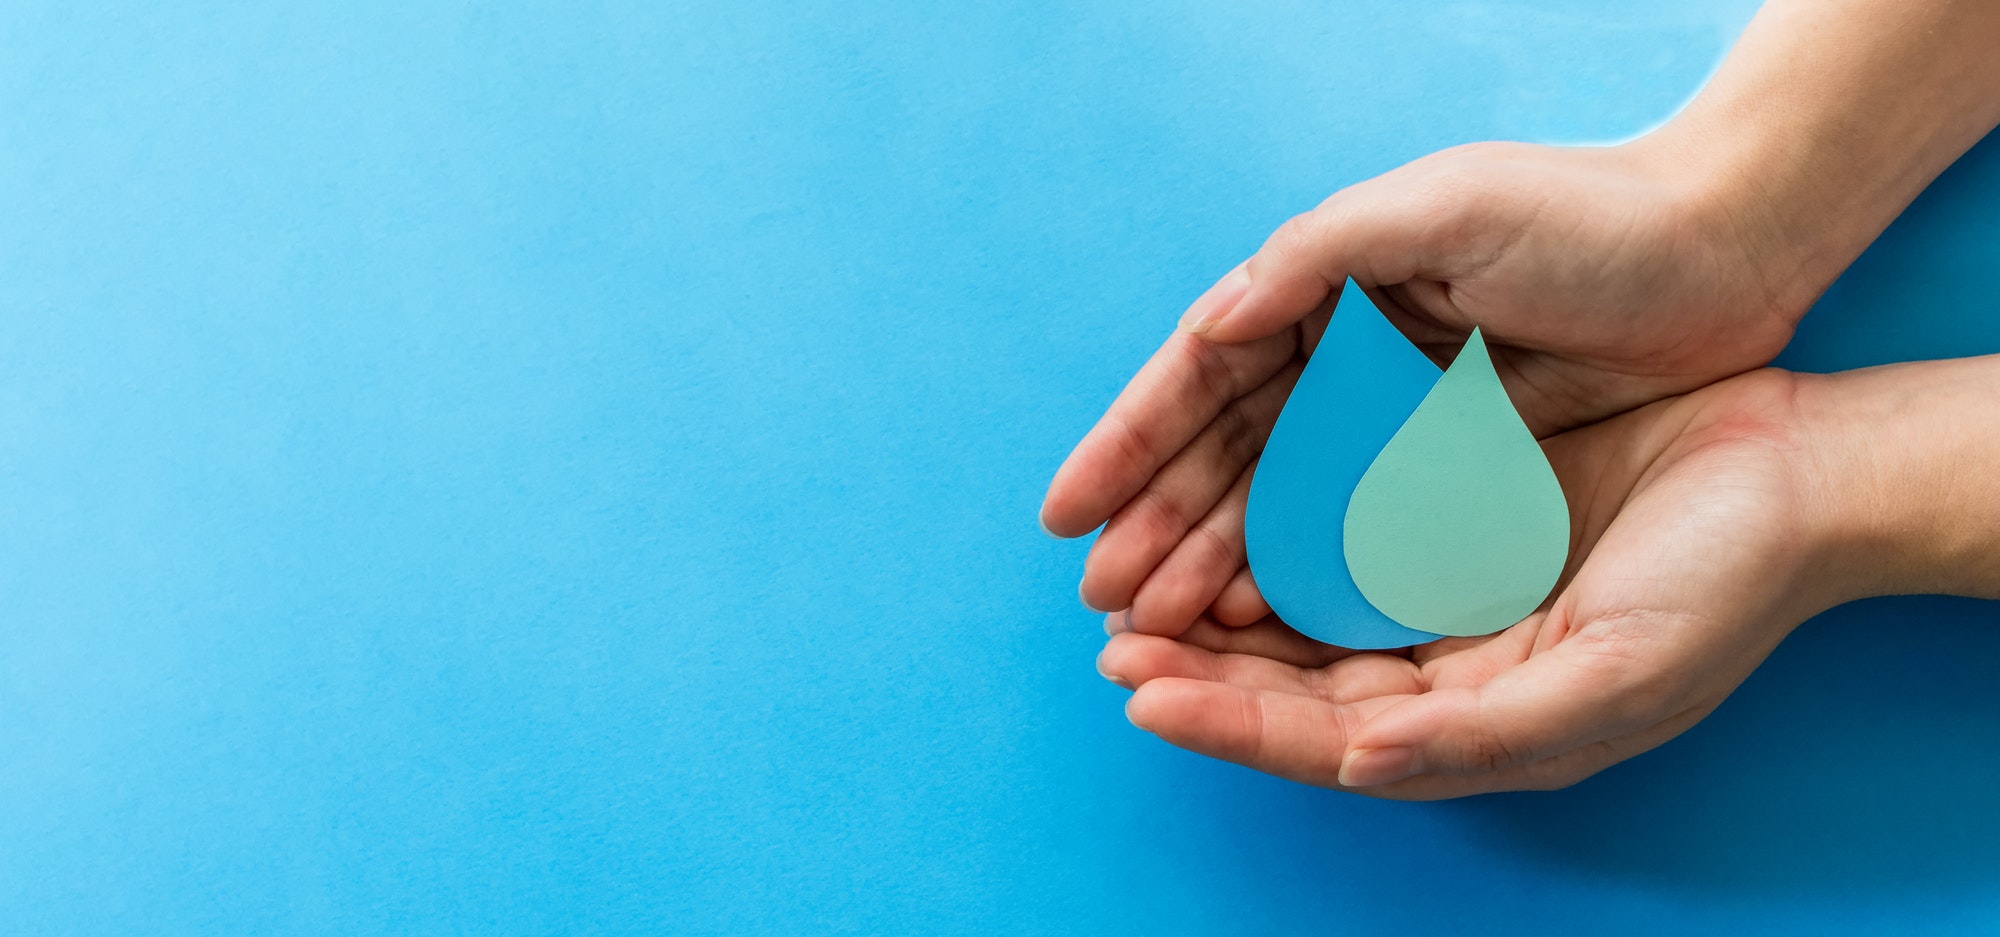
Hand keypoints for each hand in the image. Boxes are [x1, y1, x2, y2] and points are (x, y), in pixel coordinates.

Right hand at [1042, 140, 1808, 630]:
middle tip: (1101, 603)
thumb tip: (1209, 325)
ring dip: (1211, 560)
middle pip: (1225, 452)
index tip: (1065, 514)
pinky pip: (1352, 528)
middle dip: (1155, 526)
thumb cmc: (1588, 214)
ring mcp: (1396, 412)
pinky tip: (1253, 619)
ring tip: (1154, 627)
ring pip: (1278, 501)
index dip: (1128, 443)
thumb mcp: (1443, 206)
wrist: (1728, 247)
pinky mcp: (1453, 462)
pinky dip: (1296, 573)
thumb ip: (1317, 256)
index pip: (1202, 373)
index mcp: (1328, 283)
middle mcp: (1346, 350)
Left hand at [1093, 368, 1855, 796]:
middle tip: (1106, 638)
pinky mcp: (1448, 515)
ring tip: (1133, 589)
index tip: (1138, 691)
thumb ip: (1478, 736)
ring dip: (1218, 604)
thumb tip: (1359, 764)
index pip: (1321, 737)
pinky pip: (1340, 533)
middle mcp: (1446, 668)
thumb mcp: (1610, 680)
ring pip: (1303, 612)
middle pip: (1291, 683)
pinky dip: (1277, 532)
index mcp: (1475, 723)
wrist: (1799, 477)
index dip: (1228, 720)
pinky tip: (1222, 518)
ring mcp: (1445, 593)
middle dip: (1196, 667)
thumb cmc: (1721, 588)